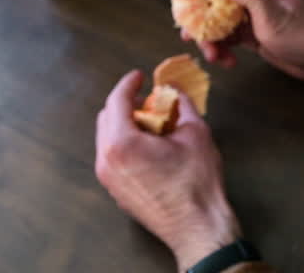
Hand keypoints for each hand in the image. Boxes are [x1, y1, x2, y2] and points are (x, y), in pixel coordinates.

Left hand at [95, 70, 240, 268]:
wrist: (196, 227)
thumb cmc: (197, 182)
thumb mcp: (195, 133)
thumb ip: (182, 105)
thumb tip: (175, 91)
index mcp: (121, 143)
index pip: (116, 102)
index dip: (128, 84)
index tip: (140, 76)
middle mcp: (106, 161)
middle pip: (106, 119)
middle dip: (124, 104)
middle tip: (147, 98)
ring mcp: (108, 179)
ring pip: (107, 139)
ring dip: (124, 124)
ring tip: (151, 121)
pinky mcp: (116, 192)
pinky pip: (113, 158)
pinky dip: (125, 144)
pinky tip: (149, 145)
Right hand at [181, 0, 303, 79]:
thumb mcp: (275, 15)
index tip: (186, 6)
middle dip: (199, 17)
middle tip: (193, 37)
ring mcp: (253, 12)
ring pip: (217, 19)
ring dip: (209, 38)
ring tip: (214, 56)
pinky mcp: (254, 31)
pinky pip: (227, 36)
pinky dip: (222, 48)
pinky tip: (228, 61)